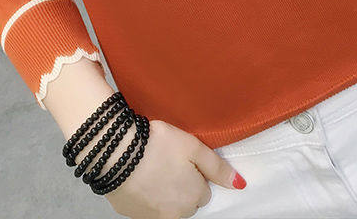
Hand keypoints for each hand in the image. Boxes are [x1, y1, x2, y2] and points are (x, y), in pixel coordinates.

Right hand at [102, 118, 244, 218]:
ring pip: (166, 205)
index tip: (183, 158)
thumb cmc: (157, 144)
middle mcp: (175, 214)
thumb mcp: (194, 147)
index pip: (203, 190)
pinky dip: (144, 194)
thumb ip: (218, 168)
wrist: (116, 151)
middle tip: (167, 159)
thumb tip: (240, 184)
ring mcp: (152, 217)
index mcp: (193, 198)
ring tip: (151, 165)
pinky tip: (138, 175)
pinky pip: (145, 206)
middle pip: (185, 200)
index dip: (194, 172)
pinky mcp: (131, 213)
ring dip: (163, 191)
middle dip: (180, 185)